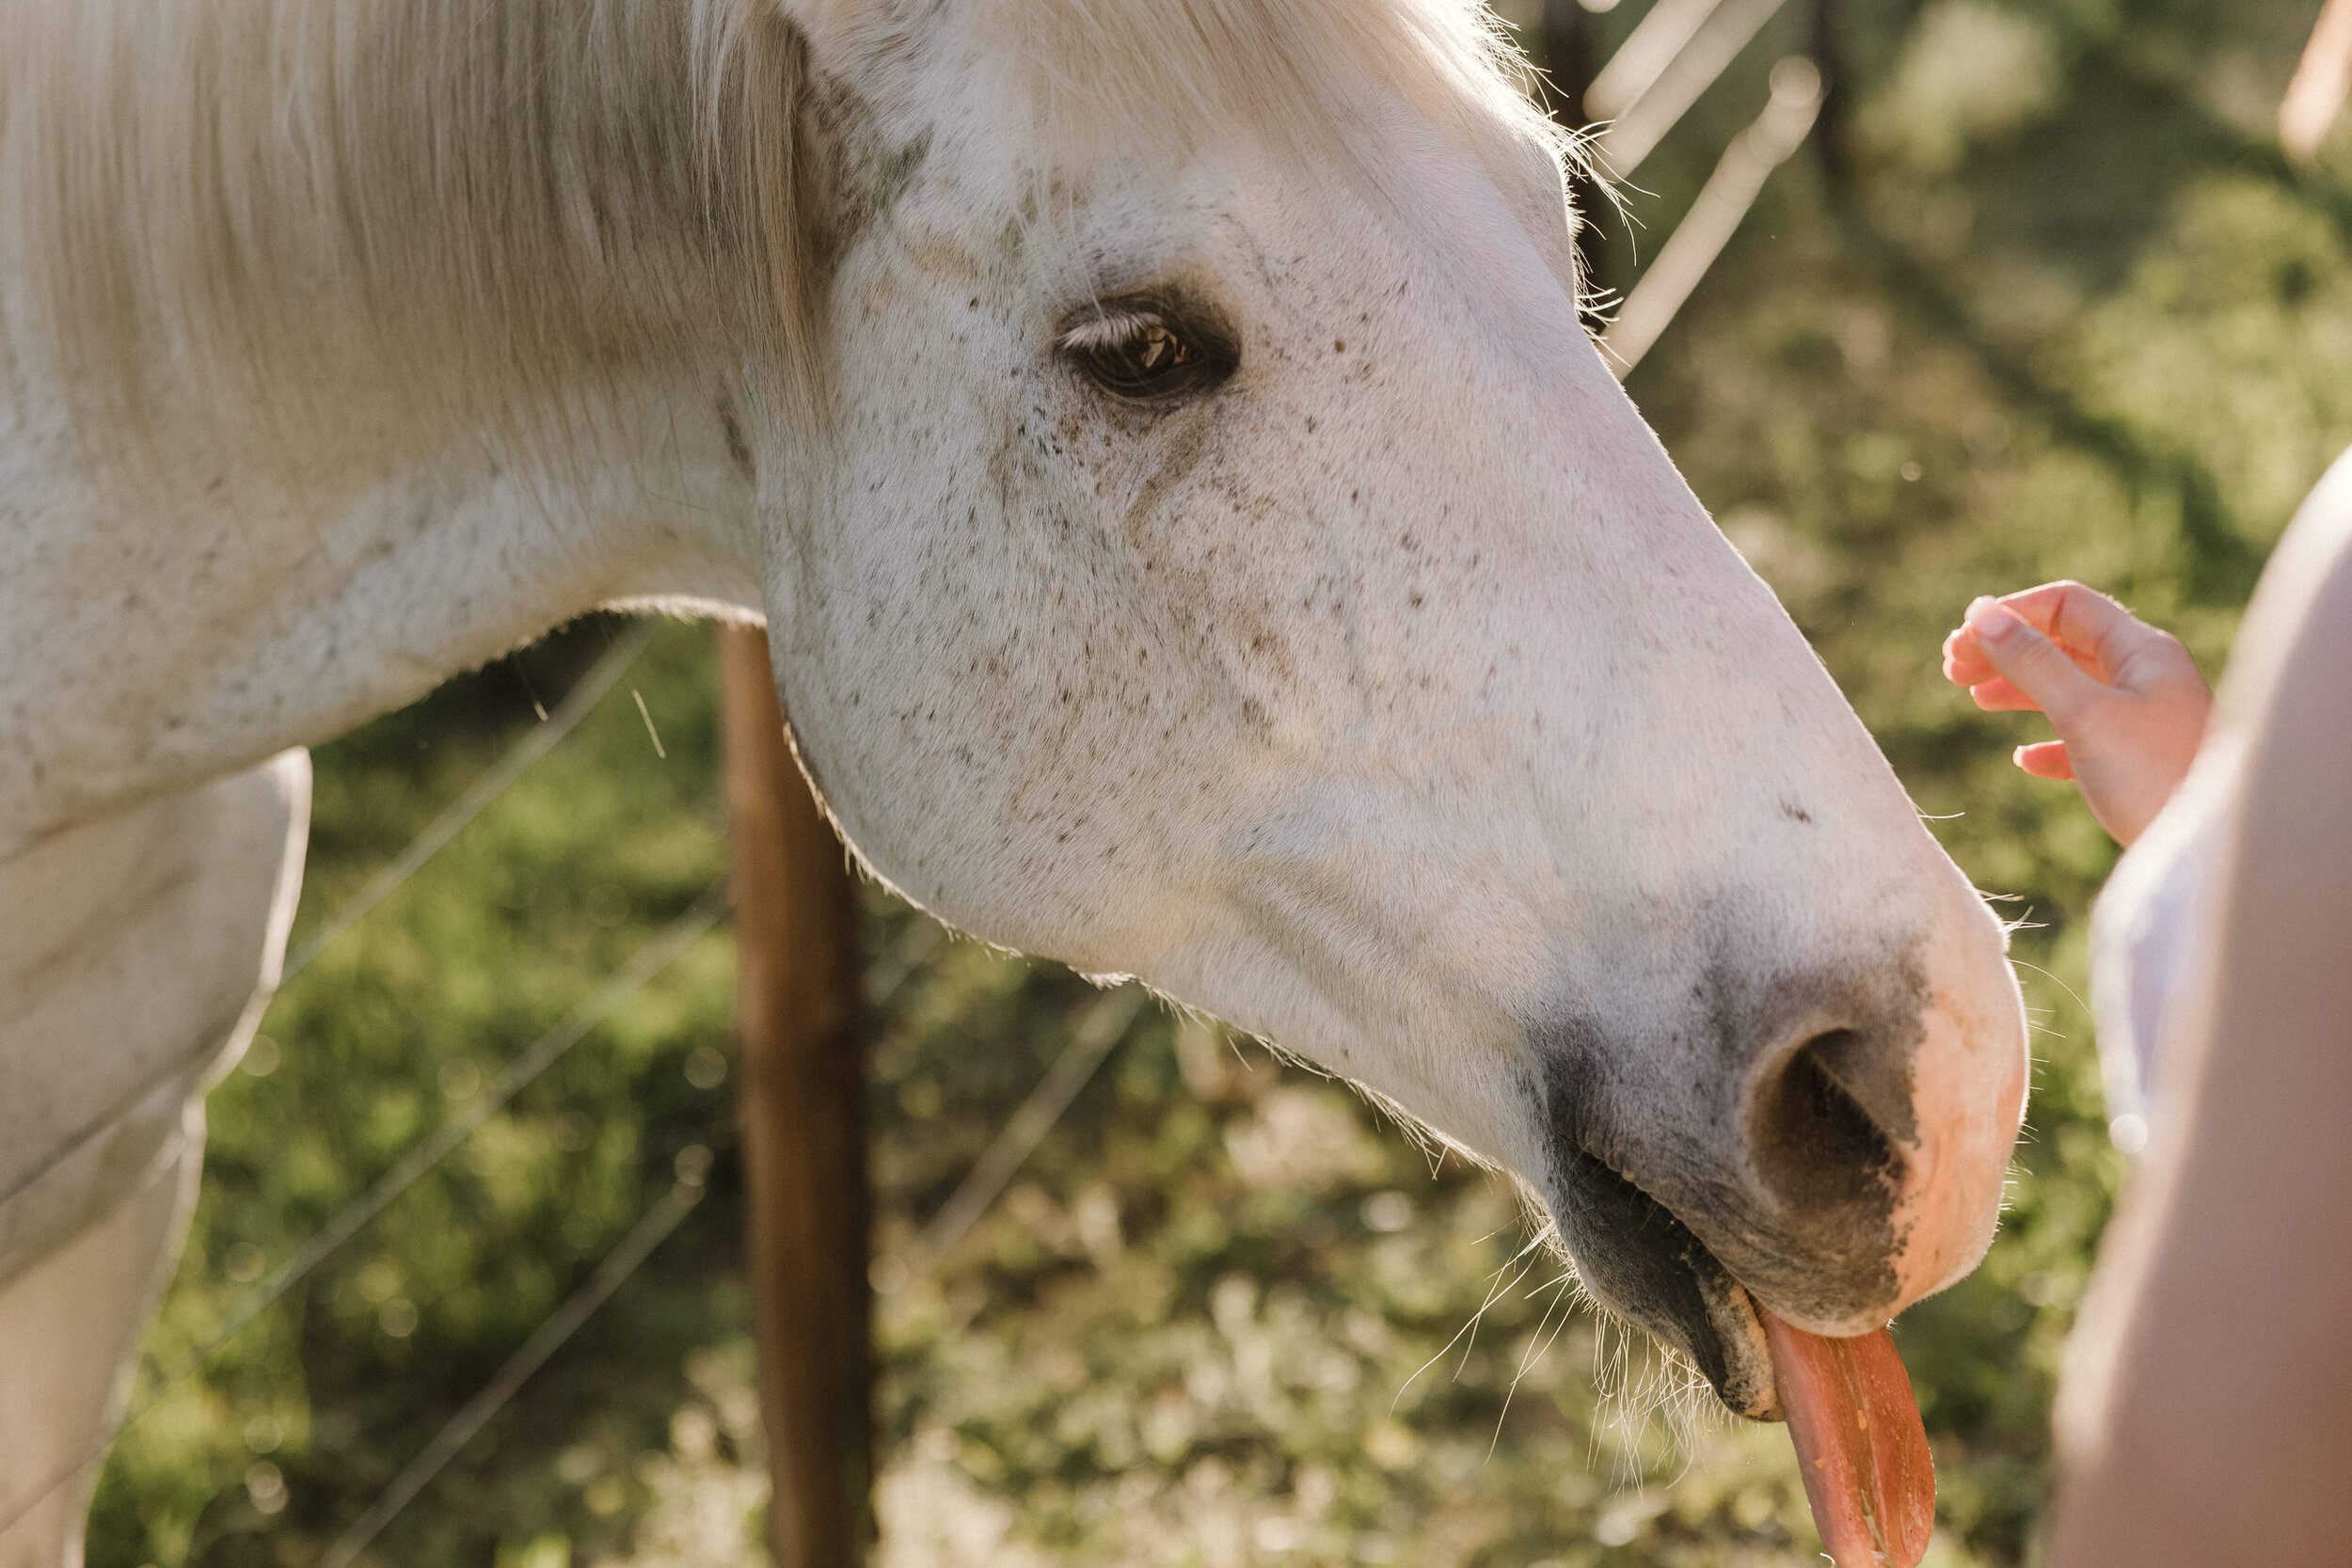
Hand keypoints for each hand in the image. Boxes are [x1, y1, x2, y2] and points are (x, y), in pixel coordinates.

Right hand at [1942, 582, 2212, 845]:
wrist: (2207, 855)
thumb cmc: (2154, 776)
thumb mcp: (2084, 714)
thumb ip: (2032, 663)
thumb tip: (1981, 614)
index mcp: (2141, 651)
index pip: (2065, 606)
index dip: (2011, 615)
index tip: (1962, 641)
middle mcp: (2145, 676)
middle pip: (2063, 642)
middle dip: (2007, 650)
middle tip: (1952, 670)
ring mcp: (2143, 719)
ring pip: (2069, 687)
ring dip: (2018, 688)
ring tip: (1976, 699)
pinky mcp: (2136, 763)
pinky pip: (2083, 737)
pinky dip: (2046, 741)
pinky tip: (2025, 759)